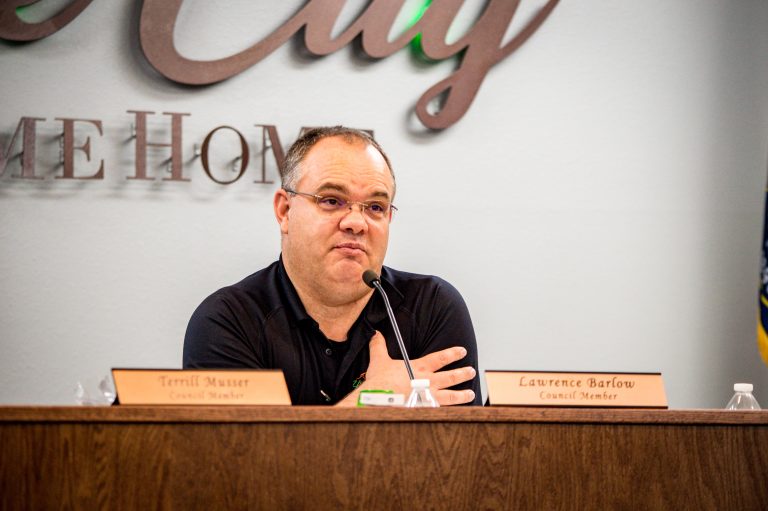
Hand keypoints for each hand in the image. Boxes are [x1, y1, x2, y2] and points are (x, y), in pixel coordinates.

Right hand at [337, 331, 475, 405]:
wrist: (380, 399)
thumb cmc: (380, 380)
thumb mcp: (379, 360)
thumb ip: (378, 346)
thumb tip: (375, 333)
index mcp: (419, 368)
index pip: (441, 358)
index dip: (453, 354)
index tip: (462, 351)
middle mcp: (427, 381)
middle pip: (451, 377)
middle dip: (463, 373)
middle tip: (472, 371)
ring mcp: (428, 397)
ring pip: (451, 396)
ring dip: (462, 395)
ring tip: (472, 394)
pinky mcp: (425, 410)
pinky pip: (441, 411)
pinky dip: (450, 412)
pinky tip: (457, 414)